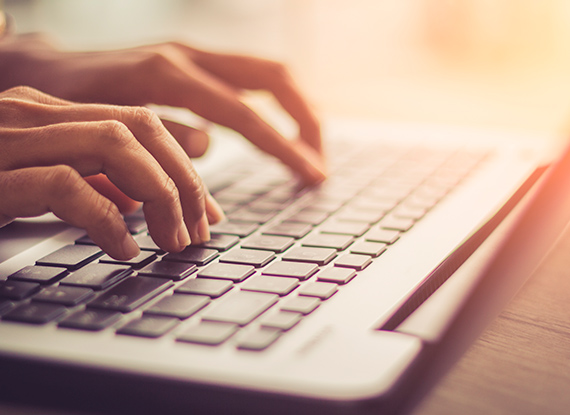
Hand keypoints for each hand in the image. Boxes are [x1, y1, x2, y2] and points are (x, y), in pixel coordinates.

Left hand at [0, 34, 326, 183]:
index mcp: (167, 76)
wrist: (39, 68)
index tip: (313, 175)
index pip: (245, 114)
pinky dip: (272, 104)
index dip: (285, 147)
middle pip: (273, 76)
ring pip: (266, 71)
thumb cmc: (64, 103)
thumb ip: (159, 137)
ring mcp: (192, 53)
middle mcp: (188, 56)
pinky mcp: (191, 61)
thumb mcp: (103, 128)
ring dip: (296, 108)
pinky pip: (247, 77)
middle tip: (320, 161)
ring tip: (310, 147)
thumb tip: (207, 149)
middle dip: (306, 119)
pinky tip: (277, 129)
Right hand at [0, 86, 224, 259]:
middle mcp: (32, 114)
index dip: (184, 167)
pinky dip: (106, 219)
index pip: (139, 123)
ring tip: (172, 239)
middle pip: (138, 127)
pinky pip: (66, 185)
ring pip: (113, 143)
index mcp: (49, 113)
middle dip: (183, 179)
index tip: (205, 212)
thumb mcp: (37, 182)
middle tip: (200, 229)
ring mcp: (9, 139)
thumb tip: (140, 198)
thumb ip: (89, 179)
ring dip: (158, 195)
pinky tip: (123, 249)